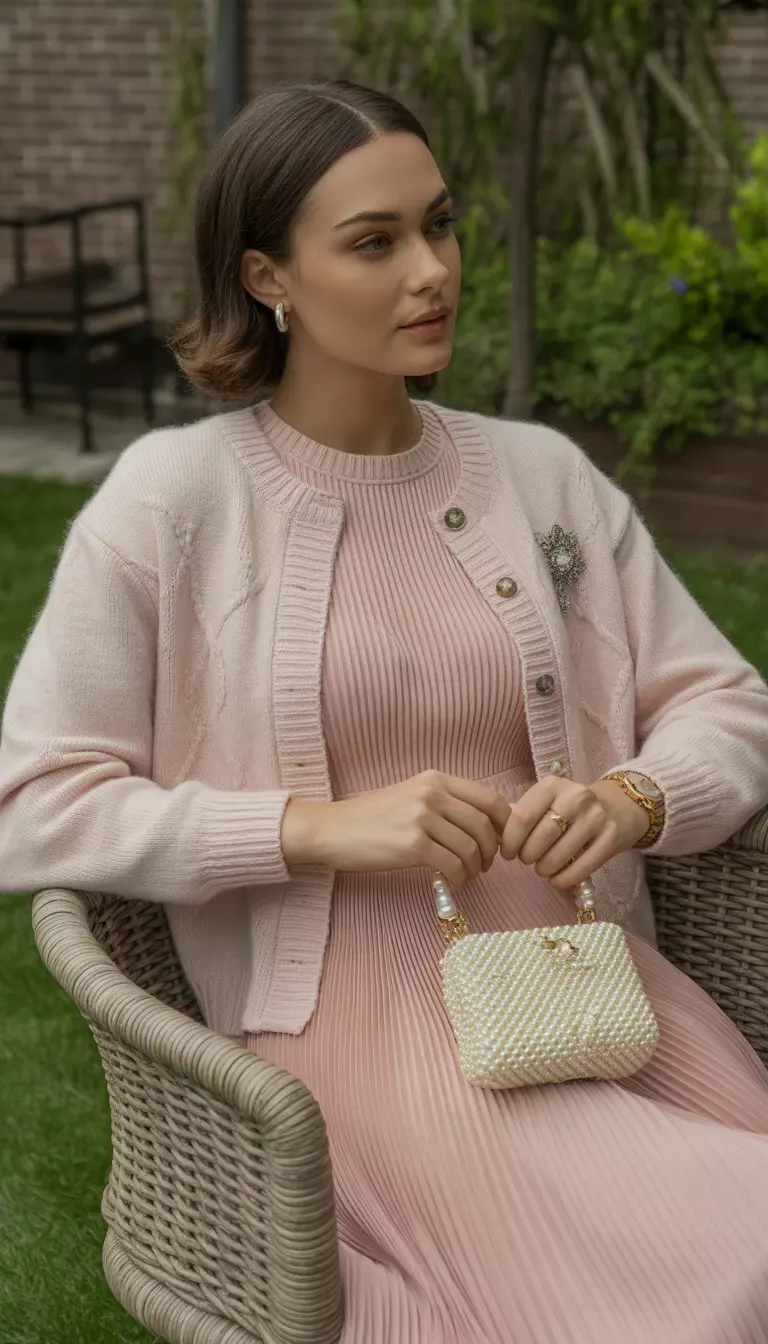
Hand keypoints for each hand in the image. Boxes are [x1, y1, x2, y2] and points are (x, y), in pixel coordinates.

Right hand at [281, 769, 511, 888]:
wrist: (332, 830)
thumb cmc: (371, 818)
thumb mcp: (410, 796)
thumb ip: (445, 803)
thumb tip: (484, 825)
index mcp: (435, 779)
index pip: (489, 798)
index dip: (505, 824)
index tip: (503, 843)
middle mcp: (432, 793)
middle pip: (484, 825)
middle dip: (492, 851)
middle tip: (486, 865)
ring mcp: (421, 818)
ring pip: (471, 847)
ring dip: (476, 868)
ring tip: (466, 875)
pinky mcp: (412, 845)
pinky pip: (453, 864)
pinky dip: (460, 878)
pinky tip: (453, 881)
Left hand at [499, 775, 649, 890]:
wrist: (618, 807)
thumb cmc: (571, 808)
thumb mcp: (548, 800)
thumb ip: (526, 815)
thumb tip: (498, 841)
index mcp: (553, 786)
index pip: (523, 816)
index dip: (510, 840)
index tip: (508, 852)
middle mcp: (576, 798)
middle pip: (541, 837)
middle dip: (527, 856)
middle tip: (526, 860)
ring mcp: (596, 818)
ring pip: (559, 855)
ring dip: (544, 869)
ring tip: (542, 868)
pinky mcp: (611, 839)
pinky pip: (581, 868)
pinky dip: (563, 880)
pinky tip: (557, 879)